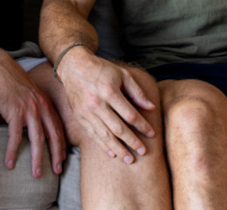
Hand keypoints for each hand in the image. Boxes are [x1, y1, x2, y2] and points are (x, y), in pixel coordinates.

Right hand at [0, 53, 66, 177]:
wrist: (0, 70)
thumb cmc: (14, 84)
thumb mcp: (32, 95)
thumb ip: (37, 109)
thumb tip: (37, 127)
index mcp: (46, 104)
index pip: (58, 128)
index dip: (62, 145)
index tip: (63, 159)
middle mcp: (41, 107)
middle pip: (53, 135)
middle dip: (56, 155)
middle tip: (57, 171)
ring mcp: (29, 110)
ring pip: (37, 139)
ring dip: (37, 158)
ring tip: (36, 173)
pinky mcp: (14, 112)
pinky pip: (15, 136)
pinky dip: (12, 151)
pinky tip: (9, 162)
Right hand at [57, 46, 156, 163]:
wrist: (74, 67)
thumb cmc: (101, 69)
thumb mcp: (122, 74)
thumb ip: (137, 91)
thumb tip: (151, 107)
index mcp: (109, 91)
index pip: (130, 114)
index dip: (142, 125)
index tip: (152, 133)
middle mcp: (97, 103)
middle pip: (118, 128)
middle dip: (132, 141)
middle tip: (143, 151)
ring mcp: (86, 112)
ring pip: (105, 135)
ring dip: (118, 148)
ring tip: (129, 159)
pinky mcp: (79, 116)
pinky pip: (92, 134)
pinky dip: (102, 145)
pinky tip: (112, 153)